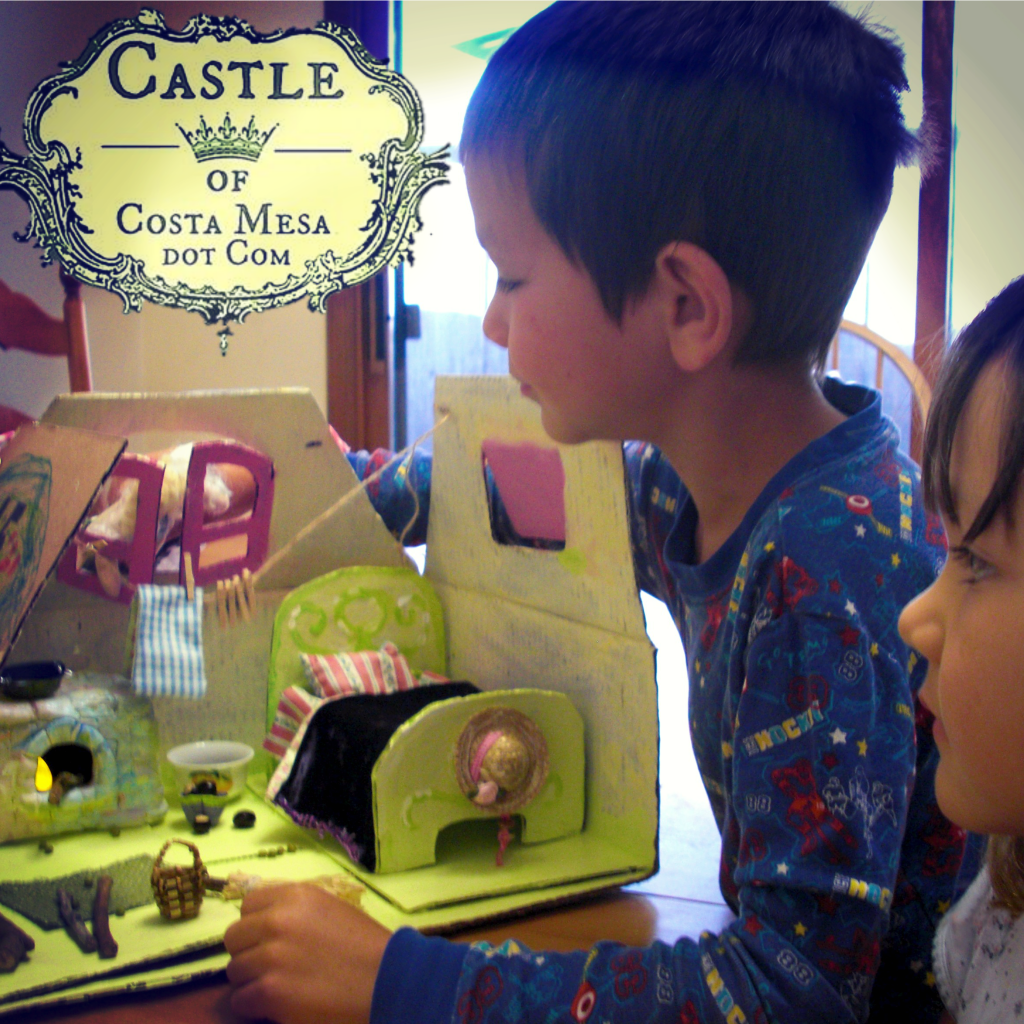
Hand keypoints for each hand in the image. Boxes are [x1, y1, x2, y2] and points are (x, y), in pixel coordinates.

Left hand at [224, 882, 389, 1023]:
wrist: (386, 981)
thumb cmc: (364, 945)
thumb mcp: (330, 909)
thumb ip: (295, 910)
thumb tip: (262, 921)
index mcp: (295, 895)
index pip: (247, 905)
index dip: (256, 924)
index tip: (268, 938)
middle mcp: (278, 921)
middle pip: (234, 938)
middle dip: (249, 952)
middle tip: (271, 966)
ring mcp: (271, 957)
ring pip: (235, 971)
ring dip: (252, 981)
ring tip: (279, 986)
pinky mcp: (270, 992)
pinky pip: (241, 1000)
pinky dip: (255, 1006)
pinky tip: (278, 1004)